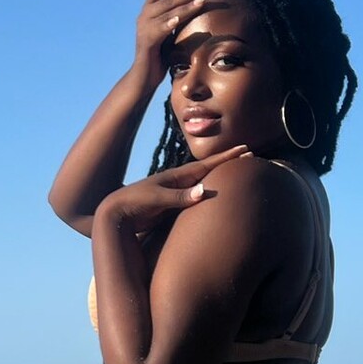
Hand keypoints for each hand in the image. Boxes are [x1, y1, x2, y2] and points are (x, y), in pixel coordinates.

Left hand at [98, 144, 251, 232]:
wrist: (114, 213)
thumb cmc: (133, 204)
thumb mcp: (155, 200)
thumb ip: (178, 197)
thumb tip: (204, 191)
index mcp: (175, 178)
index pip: (206, 165)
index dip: (226, 158)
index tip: (245, 149)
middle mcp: (177, 183)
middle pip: (207, 170)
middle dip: (226, 162)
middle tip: (247, 154)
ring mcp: (174, 193)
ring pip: (202, 181)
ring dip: (218, 175)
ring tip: (234, 171)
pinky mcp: (170, 205)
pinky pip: (194, 196)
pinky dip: (206, 191)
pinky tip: (210, 194)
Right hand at [131, 0, 214, 90]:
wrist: (143, 77)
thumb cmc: (158, 54)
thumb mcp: (167, 30)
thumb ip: (173, 14)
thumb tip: (185, 4)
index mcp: (149, 10)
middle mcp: (144, 15)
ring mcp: (144, 27)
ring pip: (167, 9)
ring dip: (188, 2)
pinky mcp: (147, 41)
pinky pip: (160, 28)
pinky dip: (171, 21)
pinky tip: (181, 17)